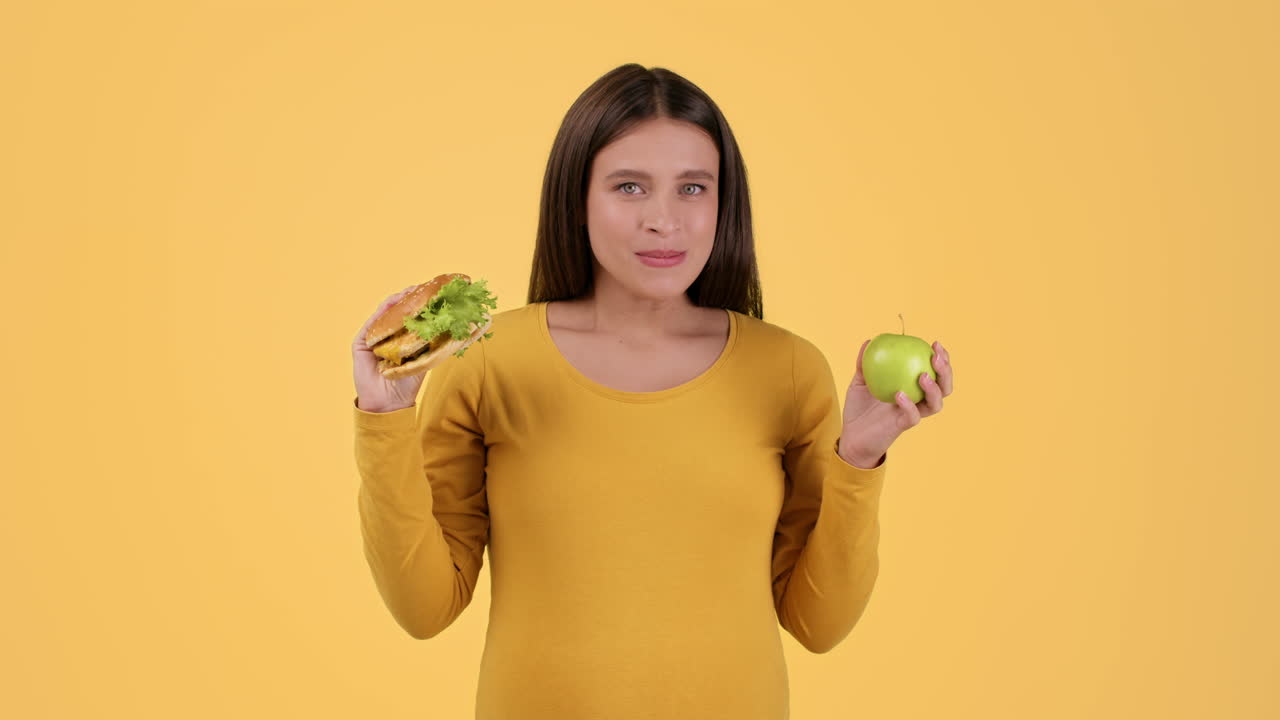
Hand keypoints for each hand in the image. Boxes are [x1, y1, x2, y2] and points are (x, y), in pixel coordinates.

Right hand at [352, 287, 426, 412]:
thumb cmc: (407, 384)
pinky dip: (383, 311)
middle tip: (424, 286)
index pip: (411, 316)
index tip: (436, 292)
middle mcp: (387, 336)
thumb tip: (453, 328)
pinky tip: (394, 302)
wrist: (389, 402)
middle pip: (398, 311)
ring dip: (398, 300)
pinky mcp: (362, 342)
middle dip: (410, 297)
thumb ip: (432, 344)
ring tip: (411, 290)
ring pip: (385, 313)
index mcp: (401, 339)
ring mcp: (374, 337)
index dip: (421, 304)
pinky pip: (373, 322)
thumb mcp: (424, 360)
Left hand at [838, 340, 953, 467]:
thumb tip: (868, 341)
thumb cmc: (858, 410)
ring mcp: (911, 414)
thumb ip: (864, 364)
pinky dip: (909, 405)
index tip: (935, 344)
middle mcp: (917, 402)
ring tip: (923, 376)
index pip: (935, 373)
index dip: (942, 359)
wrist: (851, 436)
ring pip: (936, 404)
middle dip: (946, 371)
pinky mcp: (902, 427)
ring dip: (934, 389)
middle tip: (935, 356)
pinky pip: (912, 416)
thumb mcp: (859, 382)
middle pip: (944, 388)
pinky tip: (899, 393)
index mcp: (912, 389)